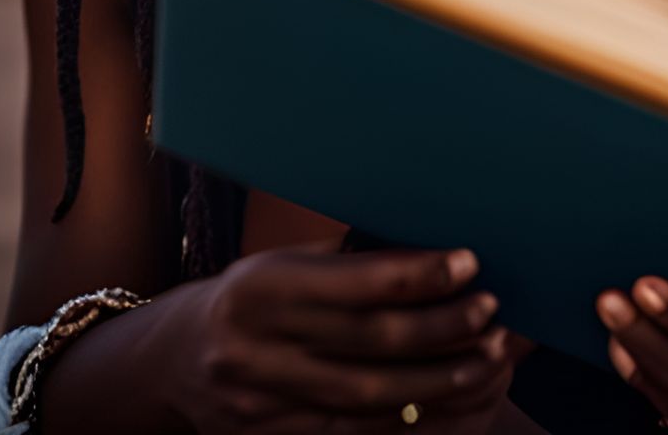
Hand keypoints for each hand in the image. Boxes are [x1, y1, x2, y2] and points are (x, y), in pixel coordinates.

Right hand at [165, 240, 519, 432]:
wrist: (176, 358)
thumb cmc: (254, 293)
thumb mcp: (286, 261)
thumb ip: (347, 261)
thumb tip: (431, 250)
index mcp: (263, 284)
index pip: (357, 282)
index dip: (419, 275)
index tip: (468, 262)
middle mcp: (257, 344)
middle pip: (369, 342)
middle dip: (440, 327)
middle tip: (490, 310)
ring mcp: (261, 400)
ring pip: (367, 396)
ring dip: (438, 379)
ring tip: (486, 356)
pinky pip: (350, 432)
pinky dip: (404, 417)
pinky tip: (445, 399)